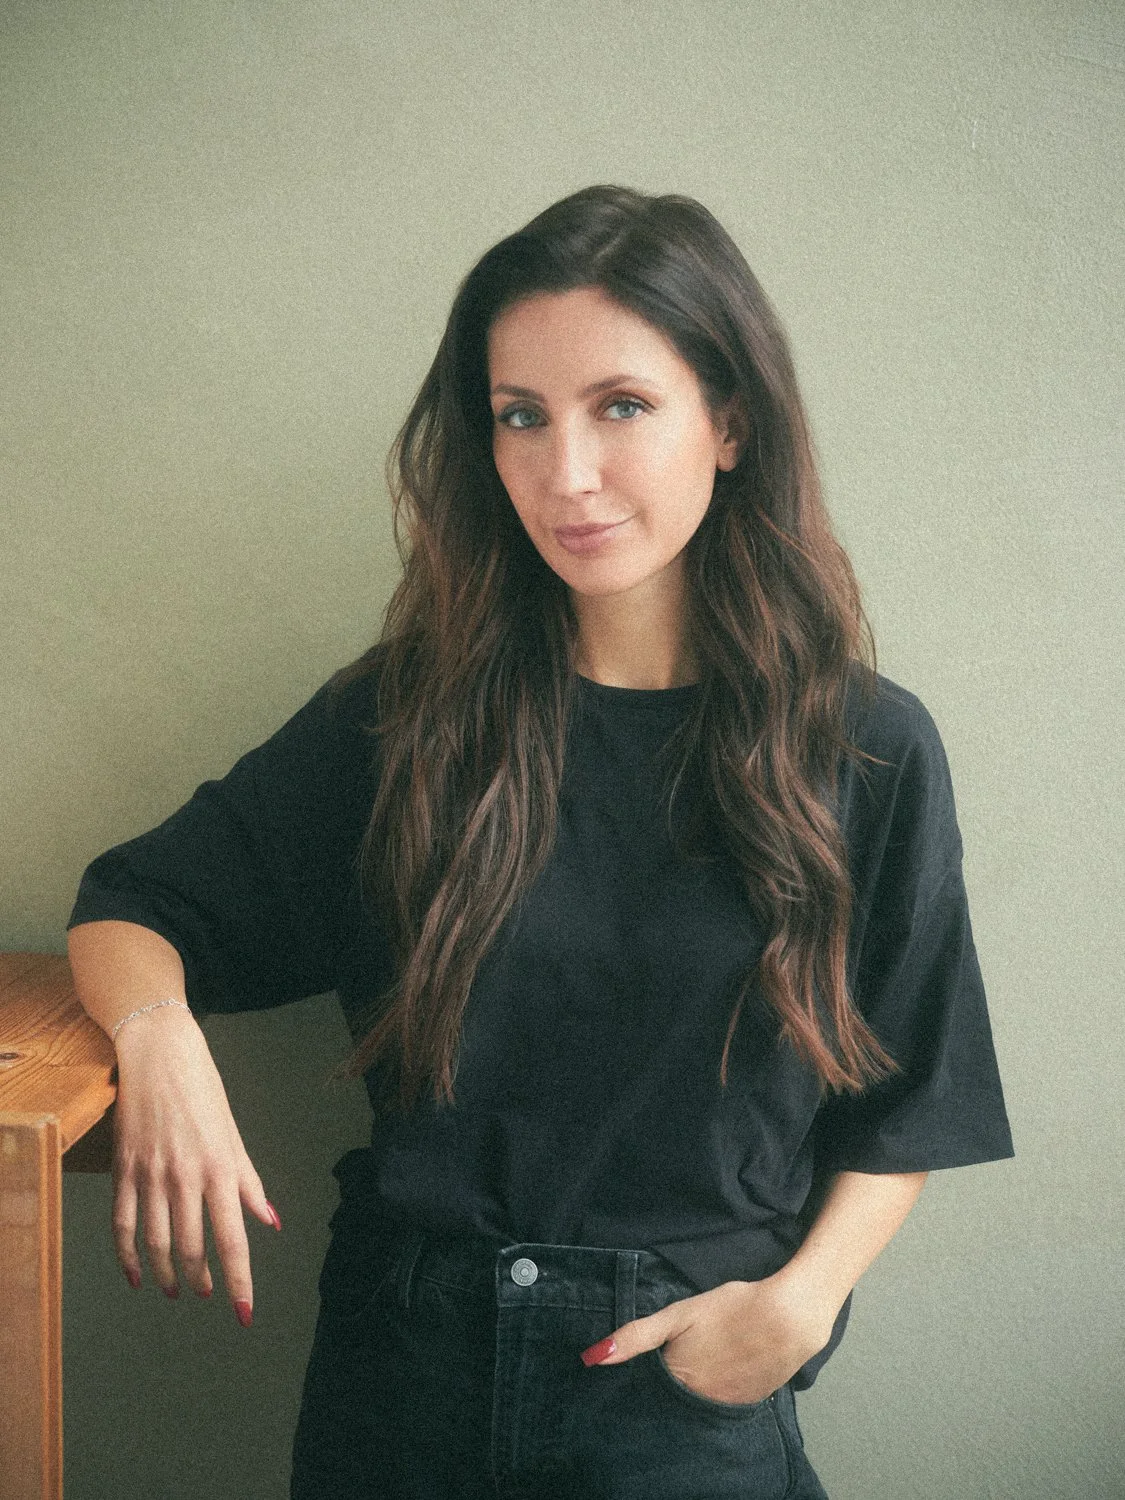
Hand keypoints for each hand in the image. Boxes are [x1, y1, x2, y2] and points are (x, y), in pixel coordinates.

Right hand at [111, 1005, 279, 1324]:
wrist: (159, 1054)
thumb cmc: (203, 1090)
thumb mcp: (233, 1135)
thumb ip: (250, 1183)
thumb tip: (270, 1221)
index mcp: (220, 1168)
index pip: (233, 1237)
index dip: (239, 1280)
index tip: (243, 1312)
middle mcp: (185, 1176)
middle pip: (191, 1247)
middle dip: (201, 1278)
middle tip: (207, 1293)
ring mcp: (150, 1174)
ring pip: (156, 1242)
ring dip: (166, 1273)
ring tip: (176, 1287)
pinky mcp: (123, 1169)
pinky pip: (123, 1223)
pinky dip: (127, 1255)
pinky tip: (135, 1274)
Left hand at [581, 1271, 837, 1404]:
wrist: (790, 1318)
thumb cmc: (732, 1308)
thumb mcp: (679, 1314)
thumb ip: (636, 1337)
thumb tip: (590, 1358)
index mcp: (677, 1381)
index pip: (647, 1392)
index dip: (641, 1380)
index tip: (638, 1369)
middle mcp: (698, 1404)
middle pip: (671, 1402)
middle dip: (665, 1389)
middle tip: (675, 1360)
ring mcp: (725, 1407)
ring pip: (696, 1405)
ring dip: (690, 1393)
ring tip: (697, 1365)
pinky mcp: (749, 1404)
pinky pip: (722, 1405)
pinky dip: (716, 1392)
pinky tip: (720, 1371)